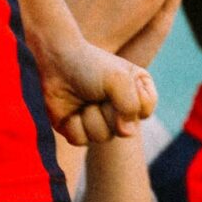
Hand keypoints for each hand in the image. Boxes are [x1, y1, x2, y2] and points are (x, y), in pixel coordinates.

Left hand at [35, 29, 156, 147]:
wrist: (56, 61)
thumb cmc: (89, 65)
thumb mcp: (119, 79)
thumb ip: (131, 105)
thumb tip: (127, 134)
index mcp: (137, 93)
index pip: (145, 112)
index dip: (132, 102)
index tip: (119, 81)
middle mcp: (120, 111)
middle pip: (125, 130)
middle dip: (108, 110)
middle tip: (97, 91)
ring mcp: (100, 122)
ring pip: (102, 137)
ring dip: (89, 116)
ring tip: (83, 99)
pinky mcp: (79, 130)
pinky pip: (81, 140)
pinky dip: (74, 124)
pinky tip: (71, 109)